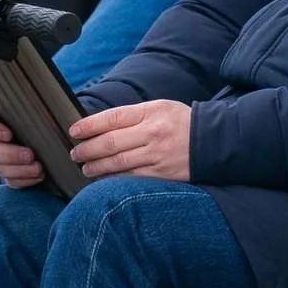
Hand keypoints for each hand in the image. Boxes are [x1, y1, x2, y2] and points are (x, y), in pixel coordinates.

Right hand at [0, 108, 44, 188]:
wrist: (60, 144)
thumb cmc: (51, 122)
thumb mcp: (45, 113)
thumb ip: (40, 109)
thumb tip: (47, 103)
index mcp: (1, 121)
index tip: (8, 134)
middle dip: (11, 154)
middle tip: (30, 155)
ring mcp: (3, 160)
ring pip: (0, 167)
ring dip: (19, 169)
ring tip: (39, 168)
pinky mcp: (12, 176)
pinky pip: (11, 181)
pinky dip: (25, 180)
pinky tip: (39, 177)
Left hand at [68, 100, 191, 181]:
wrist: (213, 142)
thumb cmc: (181, 122)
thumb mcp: (160, 108)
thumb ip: (133, 116)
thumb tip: (100, 126)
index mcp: (152, 112)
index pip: (113, 117)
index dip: (90, 125)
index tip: (74, 131)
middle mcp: (153, 133)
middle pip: (111, 143)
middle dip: (87, 149)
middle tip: (75, 153)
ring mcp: (157, 156)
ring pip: (118, 163)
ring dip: (96, 166)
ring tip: (85, 167)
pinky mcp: (161, 175)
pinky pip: (130, 178)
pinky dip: (113, 179)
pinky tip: (103, 179)